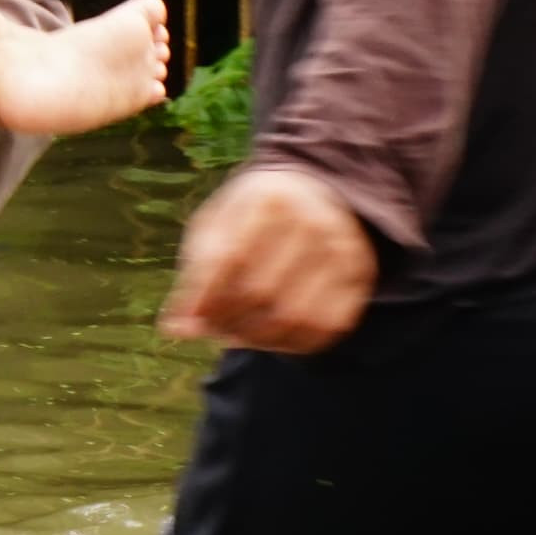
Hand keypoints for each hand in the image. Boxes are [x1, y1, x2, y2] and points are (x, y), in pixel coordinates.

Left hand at [159, 166, 376, 353]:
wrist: (317, 189)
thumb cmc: (252, 215)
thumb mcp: (217, 226)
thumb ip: (194, 275)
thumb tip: (175, 330)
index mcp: (269, 198)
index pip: (230, 260)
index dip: (204, 300)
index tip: (187, 323)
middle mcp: (313, 220)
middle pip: (261, 292)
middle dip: (228, 322)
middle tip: (213, 330)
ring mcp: (342, 249)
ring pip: (294, 317)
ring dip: (258, 339)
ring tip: (237, 336)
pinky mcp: (360, 276)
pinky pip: (326, 328)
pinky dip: (293, 345)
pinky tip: (272, 340)